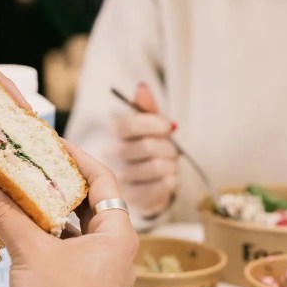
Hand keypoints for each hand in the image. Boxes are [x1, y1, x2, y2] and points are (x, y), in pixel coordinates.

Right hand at [0, 142, 138, 286]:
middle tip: (34, 166)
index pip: (104, 180)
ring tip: (24, 193)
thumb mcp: (28, 249)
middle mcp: (120, 252)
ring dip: (53, 212)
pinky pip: (73, 251)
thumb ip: (4, 213)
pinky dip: (52, 237)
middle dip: (60, 185)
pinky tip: (24, 229)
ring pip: (81, 229)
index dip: (78, 157)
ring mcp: (106, 273)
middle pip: (92, 204)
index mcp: (119, 235)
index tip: (54, 143)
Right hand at [113, 83, 178, 218]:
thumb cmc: (150, 149)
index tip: (168, 127)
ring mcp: (122, 179)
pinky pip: (160, 187)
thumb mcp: (151, 126)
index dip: (152, 124)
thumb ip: (147, 107)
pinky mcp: (134, 199)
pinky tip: (168, 179)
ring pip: (157, 167)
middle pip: (146, 147)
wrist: (149, 184)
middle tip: (172, 151)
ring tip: (169, 165)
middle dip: (167, 148)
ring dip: (171, 165)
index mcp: (116, 135)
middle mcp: (113, 156)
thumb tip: (142, 87)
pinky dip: (171, 181)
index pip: (129, 125)